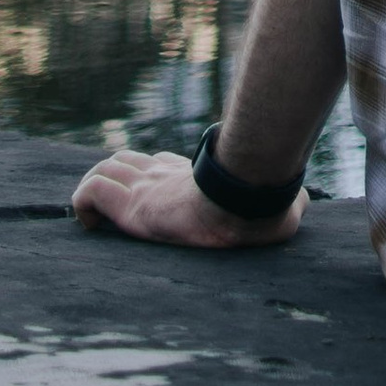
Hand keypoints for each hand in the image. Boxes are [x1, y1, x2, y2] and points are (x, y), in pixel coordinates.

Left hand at [71, 147, 305, 248]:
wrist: (244, 207)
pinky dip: (82, 205)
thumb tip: (303, 202)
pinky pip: (90, 193)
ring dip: (97, 189)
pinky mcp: (130, 206)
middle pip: (127, 160)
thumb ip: (288, 203)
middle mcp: (165, 177)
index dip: (150, 174)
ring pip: (104, 171)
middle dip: (118, 177)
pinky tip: (91, 226)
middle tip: (117, 206)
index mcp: (193, 177)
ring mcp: (146, 189)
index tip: (153, 200)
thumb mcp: (281, 205)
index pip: (161, 165)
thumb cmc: (264, 207)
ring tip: (100, 219)